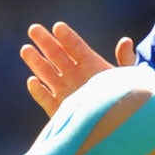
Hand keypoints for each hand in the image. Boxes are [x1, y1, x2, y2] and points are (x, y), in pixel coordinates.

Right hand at [20, 21, 136, 116]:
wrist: (118, 127)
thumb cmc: (125, 99)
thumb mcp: (127, 78)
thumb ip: (125, 60)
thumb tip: (126, 41)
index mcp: (91, 64)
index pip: (76, 47)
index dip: (67, 37)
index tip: (58, 27)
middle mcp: (75, 75)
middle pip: (57, 55)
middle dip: (45, 42)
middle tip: (34, 29)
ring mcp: (65, 91)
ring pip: (47, 74)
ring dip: (36, 62)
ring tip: (26, 49)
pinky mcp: (58, 109)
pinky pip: (46, 99)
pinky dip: (39, 91)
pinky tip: (33, 81)